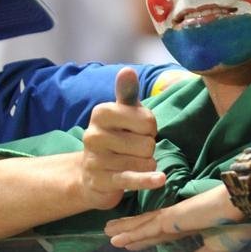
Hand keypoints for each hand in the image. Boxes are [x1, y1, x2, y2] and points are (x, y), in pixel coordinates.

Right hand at [77, 68, 164, 209]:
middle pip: (147, 143)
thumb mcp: (122, 113)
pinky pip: (132, 178)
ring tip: (129, 163)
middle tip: (133, 149)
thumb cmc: (114, 138)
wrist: (91, 174)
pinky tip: (160, 179)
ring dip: (145, 165)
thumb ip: (127, 93)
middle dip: (147, 148)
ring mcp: (96, 159)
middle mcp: (94, 134)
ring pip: (144, 161)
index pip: (147, 120)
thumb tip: (127, 71)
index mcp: (101, 112)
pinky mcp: (102, 180)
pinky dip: (147, 180)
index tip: (137, 131)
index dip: (150, 128)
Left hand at [105, 185, 249, 251]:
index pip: (162, 234)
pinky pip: (149, 228)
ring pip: (144, 225)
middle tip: (111, 234)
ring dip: (125, 229)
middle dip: (130, 231)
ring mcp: (174, 217)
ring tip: (107, 232)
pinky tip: (119, 238)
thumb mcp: (216, 251)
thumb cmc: (237, 225)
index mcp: (189, 225)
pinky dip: (133, 232)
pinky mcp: (173, 218)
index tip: (131, 242)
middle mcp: (178, 219)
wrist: (245, 206)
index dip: (146, 237)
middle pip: (148, 227)